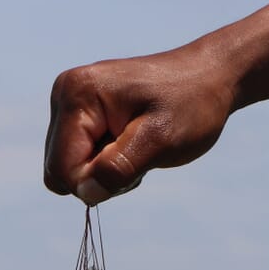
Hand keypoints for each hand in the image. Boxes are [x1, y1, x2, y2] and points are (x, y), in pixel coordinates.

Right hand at [44, 43, 236, 204]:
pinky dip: (105, 162)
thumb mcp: (160, 139)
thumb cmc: (191, 105)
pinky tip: (131, 143)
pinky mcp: (79, 111)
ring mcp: (69, 101)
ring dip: (104, 171)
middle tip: (139, 156)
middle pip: (59, 169)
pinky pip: (78, 157)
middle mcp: (64, 93)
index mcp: (78, 94)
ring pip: (68, 167)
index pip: (62, 168)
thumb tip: (85, 193)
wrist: (210, 76)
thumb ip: (119, 167)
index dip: (96, 182)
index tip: (136, 163)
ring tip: (138, 147)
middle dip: (98, 177)